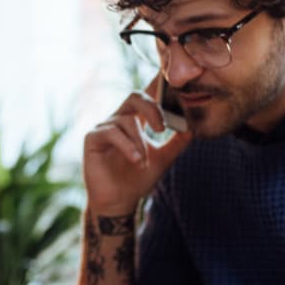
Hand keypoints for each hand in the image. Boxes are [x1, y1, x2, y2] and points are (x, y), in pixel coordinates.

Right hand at [83, 78, 191, 215]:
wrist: (119, 202)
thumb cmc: (138, 180)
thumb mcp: (163, 159)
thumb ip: (177, 142)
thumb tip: (193, 127)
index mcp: (135, 120)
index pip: (146, 97)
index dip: (157, 86)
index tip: (171, 83)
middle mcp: (119, 120)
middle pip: (134, 97)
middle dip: (151, 109)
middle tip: (163, 128)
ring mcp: (104, 128)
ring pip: (126, 120)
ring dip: (139, 142)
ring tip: (144, 162)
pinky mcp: (92, 138)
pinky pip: (111, 132)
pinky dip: (127, 146)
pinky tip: (136, 160)